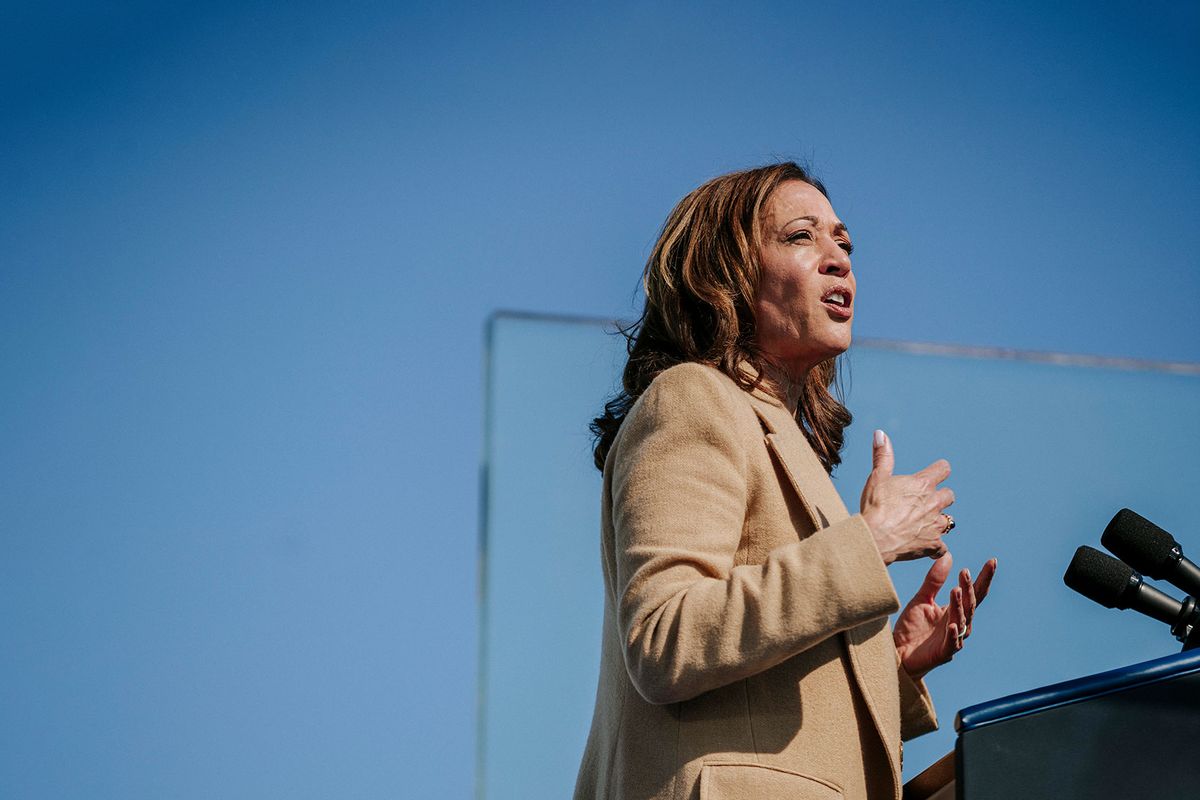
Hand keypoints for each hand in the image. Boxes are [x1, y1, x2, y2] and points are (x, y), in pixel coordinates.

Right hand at [860, 430, 955, 563]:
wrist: (875, 538)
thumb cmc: (875, 506)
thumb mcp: (877, 477)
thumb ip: (882, 455)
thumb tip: (880, 434)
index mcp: (922, 484)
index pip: (943, 469)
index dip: (939, 470)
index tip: (935, 473)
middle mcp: (934, 503)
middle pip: (949, 495)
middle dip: (940, 497)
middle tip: (925, 502)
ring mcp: (936, 525)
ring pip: (949, 520)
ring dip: (939, 521)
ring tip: (925, 524)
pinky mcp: (933, 545)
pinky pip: (943, 548)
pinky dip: (938, 549)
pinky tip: (930, 549)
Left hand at [893, 553, 997, 679]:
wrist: (897, 653)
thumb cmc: (912, 628)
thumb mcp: (922, 599)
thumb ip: (934, 581)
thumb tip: (948, 556)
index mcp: (955, 611)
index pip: (974, 592)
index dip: (983, 578)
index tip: (992, 561)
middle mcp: (958, 624)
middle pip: (970, 605)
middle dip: (969, 588)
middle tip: (965, 572)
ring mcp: (952, 639)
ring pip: (961, 621)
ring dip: (959, 606)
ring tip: (955, 590)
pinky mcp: (943, 653)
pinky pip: (951, 643)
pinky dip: (953, 634)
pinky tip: (952, 624)